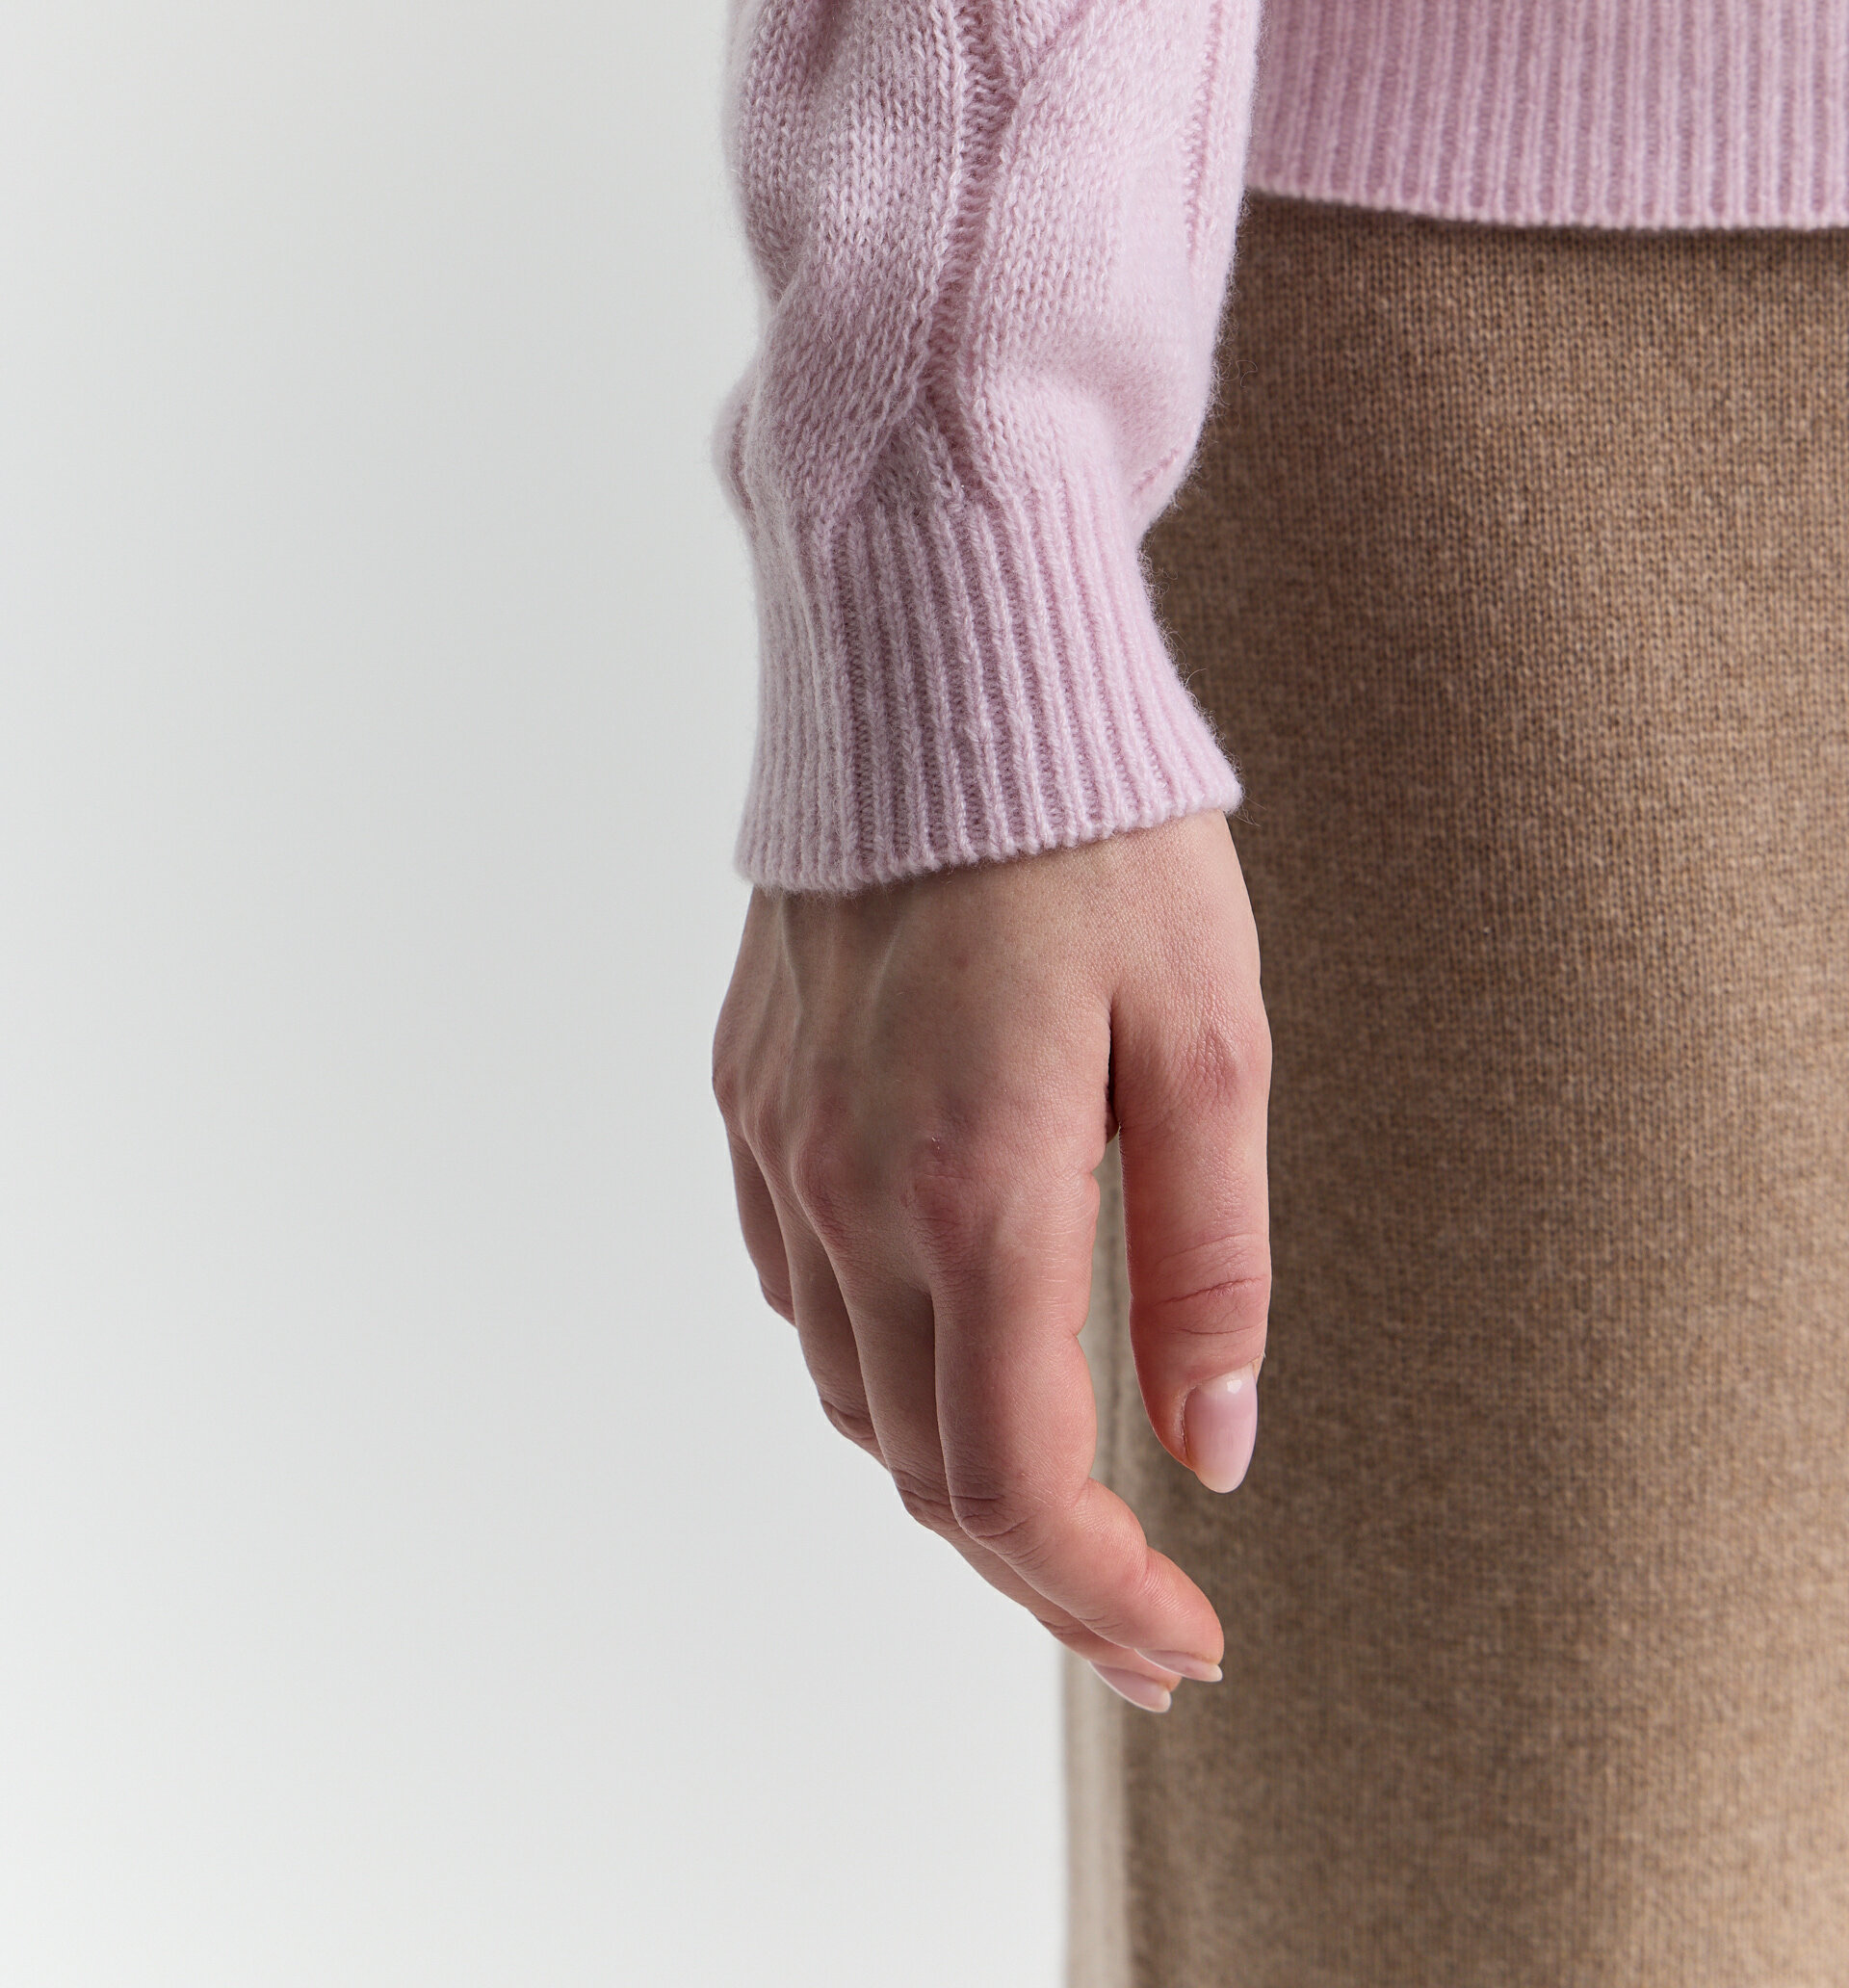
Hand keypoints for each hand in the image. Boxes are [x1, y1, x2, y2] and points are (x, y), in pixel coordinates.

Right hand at [710, 808, 1269, 1711]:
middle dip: (1039, 1568)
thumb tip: (1210, 1451)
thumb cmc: (1103, 843)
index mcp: (980, 1184)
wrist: (941, 671)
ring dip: (952, 1472)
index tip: (1184, 1642)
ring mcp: (781, 1143)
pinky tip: (946, 1343)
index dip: (1099, 1597)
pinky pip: (796, 1287)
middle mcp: (852, 1188)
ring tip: (1060, 1497)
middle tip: (1145, 1615)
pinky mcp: (748, 1095)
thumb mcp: (1211, 1044)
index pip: (1016, 1478)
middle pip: (922, 1467)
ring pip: (848, 1392)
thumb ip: (1209, 1264)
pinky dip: (874, 1363)